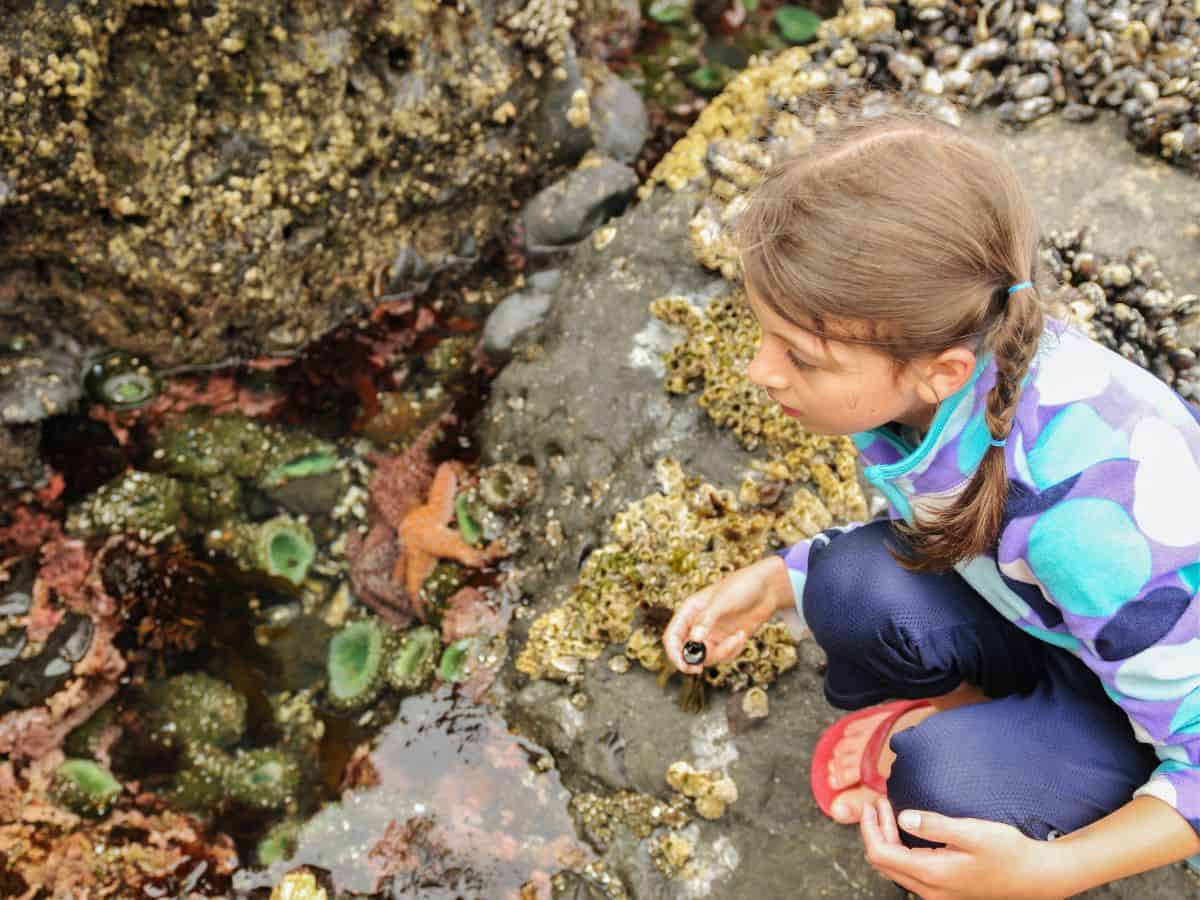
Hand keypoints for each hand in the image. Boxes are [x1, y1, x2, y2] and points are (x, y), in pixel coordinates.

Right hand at [662, 558, 782, 674]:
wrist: (767, 588)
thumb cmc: (742, 587)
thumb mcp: (722, 601)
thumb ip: (706, 620)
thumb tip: (695, 640)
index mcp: (690, 611)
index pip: (672, 636)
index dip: (674, 653)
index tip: (684, 664)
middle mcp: (698, 625)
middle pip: (686, 651)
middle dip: (695, 660)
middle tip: (699, 668)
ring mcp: (713, 634)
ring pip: (707, 657)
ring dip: (723, 652)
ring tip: (738, 636)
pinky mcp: (727, 641)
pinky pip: (724, 656)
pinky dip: (733, 650)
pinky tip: (742, 635)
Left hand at [860, 797, 1068, 899]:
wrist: (1036, 877)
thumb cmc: (1008, 852)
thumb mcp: (973, 832)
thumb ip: (935, 825)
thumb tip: (902, 818)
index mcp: (932, 874)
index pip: (880, 853)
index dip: (869, 827)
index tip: (872, 803)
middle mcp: (930, 890)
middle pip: (883, 862)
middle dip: (874, 831)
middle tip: (879, 802)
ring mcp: (937, 894)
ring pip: (895, 868)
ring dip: (887, 839)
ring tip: (888, 810)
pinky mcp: (945, 890)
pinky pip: (910, 872)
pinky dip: (900, 849)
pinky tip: (906, 830)